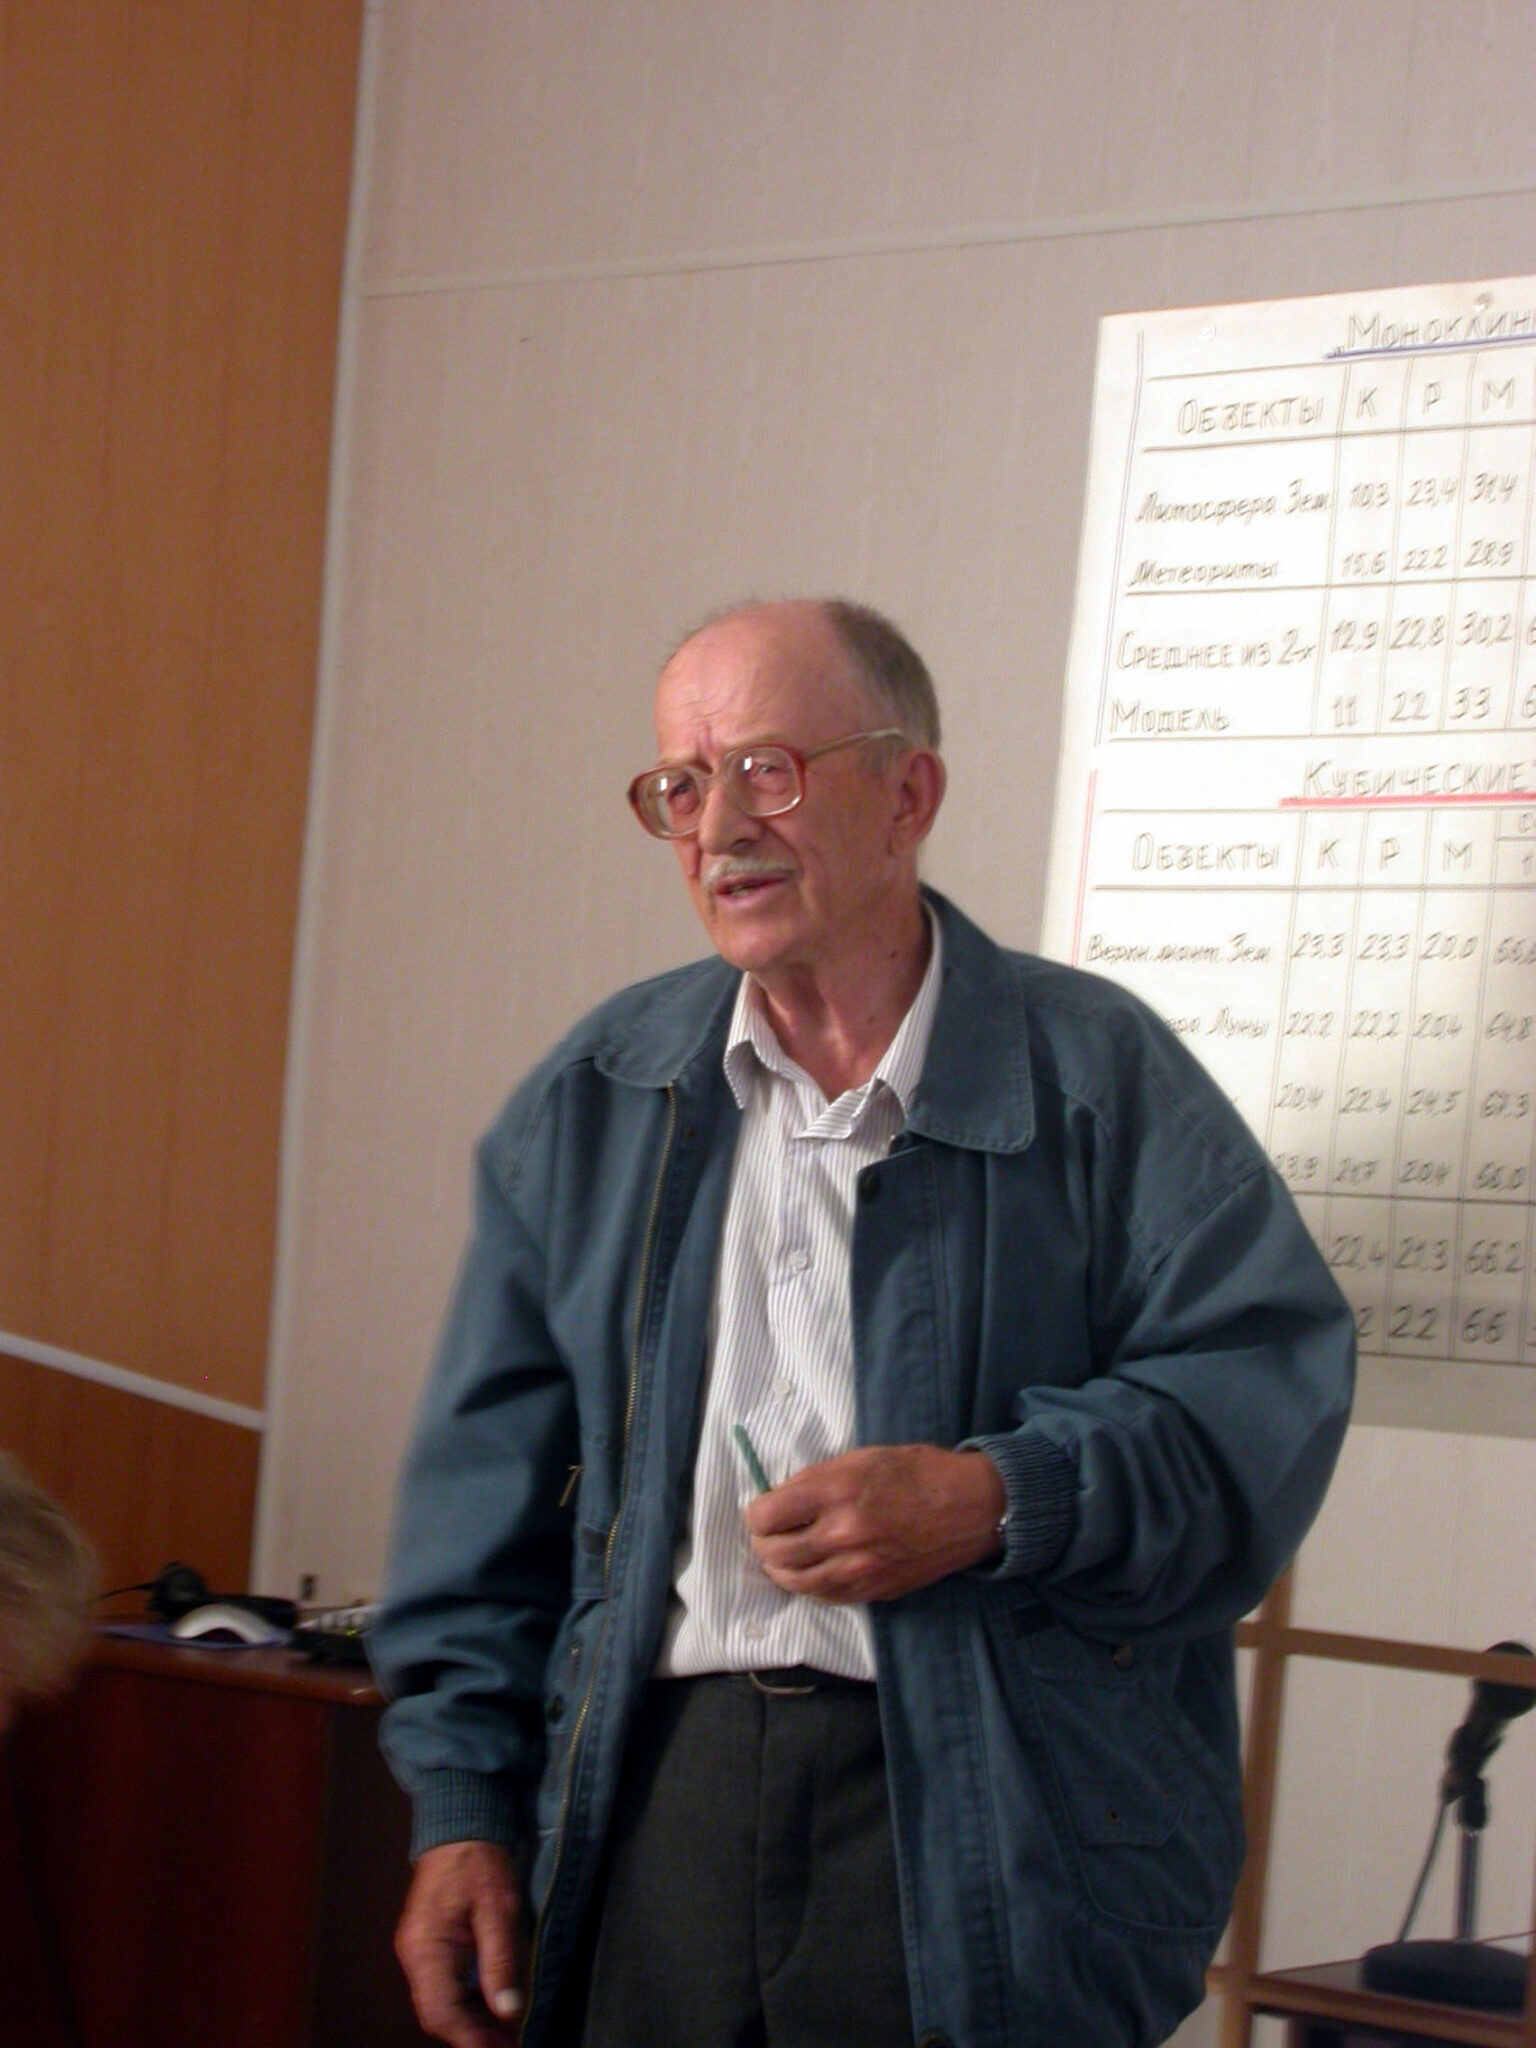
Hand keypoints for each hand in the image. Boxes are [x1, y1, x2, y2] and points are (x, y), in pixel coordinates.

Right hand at [395, 1839, 527, 2047]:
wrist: (460, 1824)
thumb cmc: (478, 1860)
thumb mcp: (498, 1908)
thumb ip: (501, 1960)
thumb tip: (508, 2009)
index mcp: (426, 1947)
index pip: (442, 2011)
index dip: (471, 2038)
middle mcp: (415, 1953)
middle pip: (437, 2013)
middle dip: (472, 2035)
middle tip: (509, 2043)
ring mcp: (419, 1949)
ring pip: (440, 2002)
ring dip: (470, 2021)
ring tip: (505, 2032)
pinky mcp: (428, 1944)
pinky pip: (443, 1985)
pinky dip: (466, 2001)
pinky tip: (492, 2004)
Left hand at [744, 1444, 1006, 1602]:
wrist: (971, 1507)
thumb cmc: (920, 1472)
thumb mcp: (863, 1457)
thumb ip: (819, 1479)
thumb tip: (783, 1496)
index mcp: (837, 1491)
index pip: (767, 1515)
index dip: (755, 1514)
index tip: (759, 1511)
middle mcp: (843, 1533)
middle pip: (775, 1553)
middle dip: (762, 1543)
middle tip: (765, 1535)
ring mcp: (859, 1567)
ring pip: (796, 1582)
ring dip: (780, 1570)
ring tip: (781, 1557)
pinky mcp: (875, 1590)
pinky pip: (827, 1596)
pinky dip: (811, 1586)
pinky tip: (812, 1572)